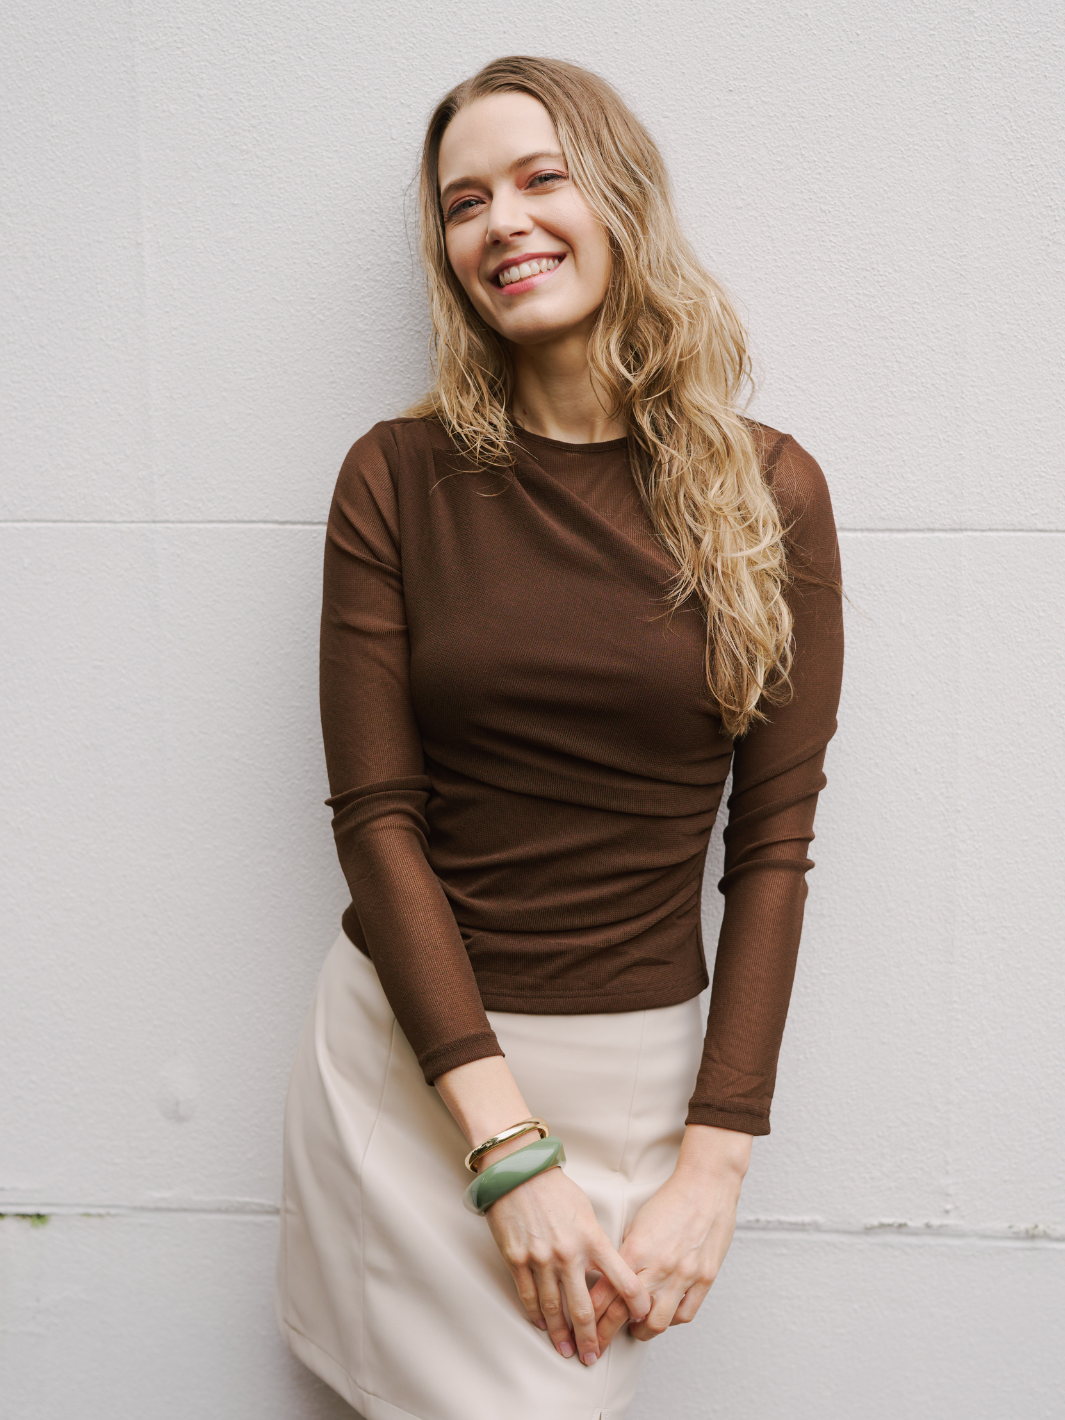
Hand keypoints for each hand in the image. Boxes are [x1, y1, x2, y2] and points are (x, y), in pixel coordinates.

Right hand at [432, 1055, 649, 1366]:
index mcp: (592, 1238)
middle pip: (583, 1306)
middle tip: (593, 1356)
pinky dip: (535, 1313)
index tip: (641, 1318)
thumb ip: (596, 1241)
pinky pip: (528, 1294)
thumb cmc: (555, 1188)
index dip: (635, 1302)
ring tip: (566, 1350)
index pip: (622, 1278)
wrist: (517, 1170)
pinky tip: (541, 1325)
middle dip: (590, 1336)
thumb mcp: (585, 1211)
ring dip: (561, 1333)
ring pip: (553, 1307)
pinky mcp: (517, 1258)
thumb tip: (605, 1270)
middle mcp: (568, 1252)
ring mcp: (541, 1258)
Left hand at [590, 1124, 751, 1347]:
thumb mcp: (638, 1223)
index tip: (581, 1326)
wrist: (707, 1184)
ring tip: (635, 1331)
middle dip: (605, 1334)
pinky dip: (671, 1321)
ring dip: (641, 1332)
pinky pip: (684, 1314)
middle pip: (624, 1314)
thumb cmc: (671, 1199)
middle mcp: (658, 1266)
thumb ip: (626, 1253)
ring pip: (656, 1323)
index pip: (605, 1293)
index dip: (590, 1316)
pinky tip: (663, 1317)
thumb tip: (612, 1277)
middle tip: (596, 1345)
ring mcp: (683, 1275)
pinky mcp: (704, 1279)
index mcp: (636, 1250)